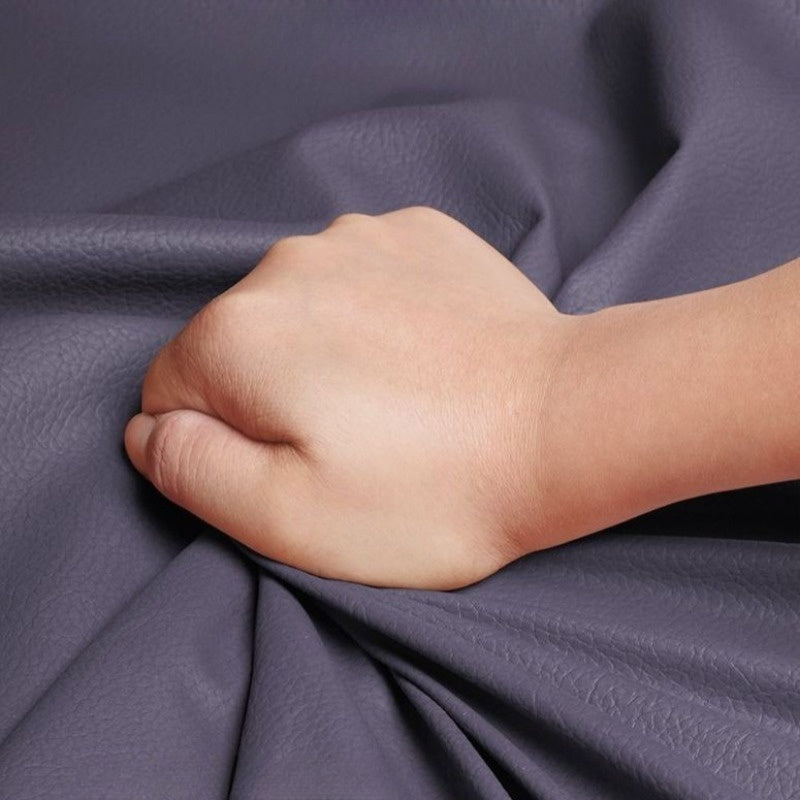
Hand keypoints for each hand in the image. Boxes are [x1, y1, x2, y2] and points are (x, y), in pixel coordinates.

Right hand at [124, 206, 575, 589]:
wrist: (568, 423)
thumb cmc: (435, 489)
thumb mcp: (285, 518)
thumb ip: (188, 468)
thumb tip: (150, 428)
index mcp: (236, 333)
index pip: (172, 393)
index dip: (224, 446)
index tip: (294, 470)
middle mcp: (286, 263)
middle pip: (236, 346)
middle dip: (271, 398)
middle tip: (352, 445)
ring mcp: (360, 236)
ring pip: (299, 308)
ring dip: (325, 353)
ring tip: (397, 402)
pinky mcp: (418, 232)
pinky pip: (362, 278)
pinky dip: (377, 316)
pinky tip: (426, 357)